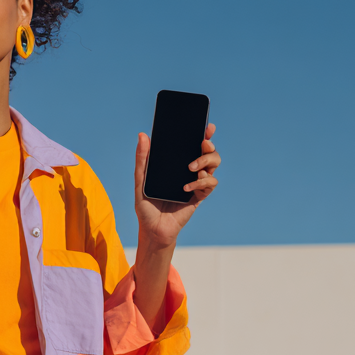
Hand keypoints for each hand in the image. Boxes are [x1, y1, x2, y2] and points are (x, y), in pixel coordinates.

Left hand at [134, 124, 220, 248]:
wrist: (152, 229)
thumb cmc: (146, 205)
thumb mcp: (140, 180)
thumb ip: (142, 159)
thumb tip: (143, 135)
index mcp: (176, 164)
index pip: (192, 145)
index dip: (203, 133)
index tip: (207, 126)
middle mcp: (189, 171)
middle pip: (208, 152)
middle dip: (209, 144)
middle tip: (202, 143)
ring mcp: (196, 183)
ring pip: (213, 165)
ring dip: (206, 161)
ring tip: (191, 167)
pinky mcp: (199, 196)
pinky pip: (210, 184)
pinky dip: (201, 182)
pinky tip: (186, 187)